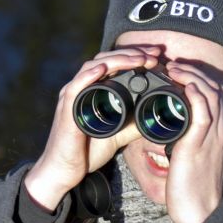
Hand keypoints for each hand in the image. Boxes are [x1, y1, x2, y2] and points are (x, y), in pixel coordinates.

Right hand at [24, 47, 160, 210]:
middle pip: (106, 59)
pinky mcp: (66, 109)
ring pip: (93, 67)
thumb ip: (133, 124)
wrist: (65, 170)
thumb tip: (154, 117)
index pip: (114, 64)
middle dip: (132, 53)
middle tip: (155, 53)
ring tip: (139, 58)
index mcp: (93, 91)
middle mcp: (81, 89)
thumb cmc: (85, 152)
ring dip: (117, 59)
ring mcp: (72, 97)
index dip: (135, 55)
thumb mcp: (117, 135)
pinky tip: (103, 69)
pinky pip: (75, 87)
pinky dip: (88, 76)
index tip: (157, 55)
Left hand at [164, 62, 222, 222]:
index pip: (214, 93)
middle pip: (213, 87)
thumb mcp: (189, 156)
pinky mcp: (201, 142)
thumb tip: (167, 129)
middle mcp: (221, 128)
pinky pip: (204, 110)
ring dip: (190, 76)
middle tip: (169, 65)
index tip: (174, 72)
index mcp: (219, 131)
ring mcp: (214, 134)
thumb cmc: (189, 187)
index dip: (196, 78)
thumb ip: (183, 139)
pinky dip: (195, 93)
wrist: (198, 211)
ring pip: (209, 93)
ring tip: (171, 68)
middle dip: (192, 71)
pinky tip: (183, 84)